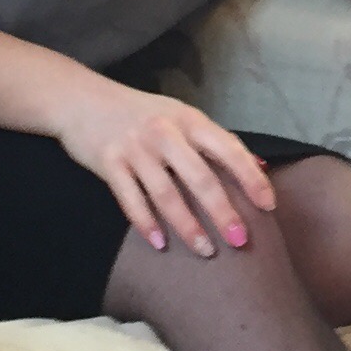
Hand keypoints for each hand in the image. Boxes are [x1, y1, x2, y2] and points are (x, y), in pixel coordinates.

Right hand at [51, 72, 276, 256]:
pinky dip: (145, 223)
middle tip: (241, 240)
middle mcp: (165, 133)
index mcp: (189, 120)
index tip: (268, 205)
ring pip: (166, 193)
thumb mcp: (181, 116)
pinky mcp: (109, 163)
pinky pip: (130, 199)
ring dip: (188, 226)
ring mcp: (136, 148)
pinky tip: (159, 244)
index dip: (250, 178)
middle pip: (200, 177)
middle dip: (223, 211)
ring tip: (205, 250)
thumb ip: (216, 141)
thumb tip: (260, 166)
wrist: (82, 100)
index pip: (228, 149)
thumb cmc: (141, 113)